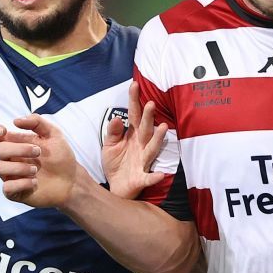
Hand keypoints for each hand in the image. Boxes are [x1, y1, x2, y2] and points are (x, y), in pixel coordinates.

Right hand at [0, 114, 81, 207]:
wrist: (71, 180)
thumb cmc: (60, 156)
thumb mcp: (54, 134)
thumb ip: (37, 122)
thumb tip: (15, 121)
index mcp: (15, 143)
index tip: (3, 131)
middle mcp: (10, 159)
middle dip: (19, 149)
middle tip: (38, 152)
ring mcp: (11, 176)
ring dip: (19, 167)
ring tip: (36, 169)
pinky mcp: (15, 192)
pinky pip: (7, 187)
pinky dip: (21, 183)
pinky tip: (35, 182)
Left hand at [100, 85, 174, 199]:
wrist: (116, 187)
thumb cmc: (116, 163)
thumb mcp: (109, 145)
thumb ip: (113, 132)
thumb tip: (116, 118)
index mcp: (132, 135)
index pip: (134, 115)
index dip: (134, 100)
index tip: (134, 85)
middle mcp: (141, 145)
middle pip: (145, 129)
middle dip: (148, 117)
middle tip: (150, 104)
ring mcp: (143, 161)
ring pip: (152, 148)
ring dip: (158, 139)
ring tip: (162, 127)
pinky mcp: (141, 178)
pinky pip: (149, 177)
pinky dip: (155, 176)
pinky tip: (161, 174)